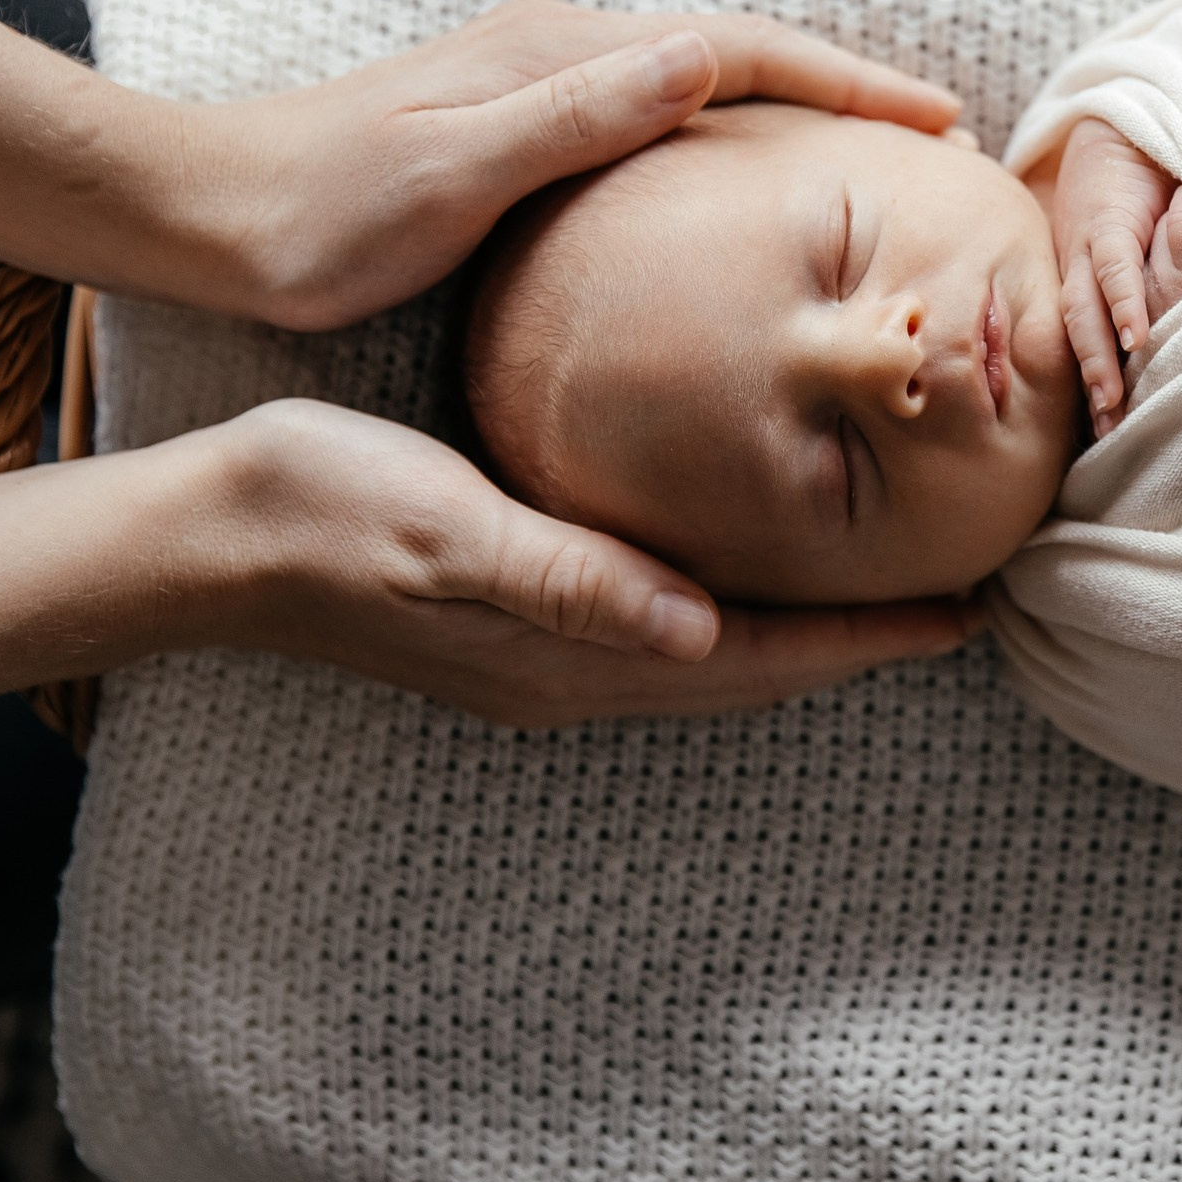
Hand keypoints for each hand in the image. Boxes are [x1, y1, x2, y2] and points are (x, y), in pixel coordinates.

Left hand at [189, 1, 964, 329]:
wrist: (207, 216)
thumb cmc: (321, 212)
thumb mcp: (451, 170)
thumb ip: (575, 114)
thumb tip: (701, 56)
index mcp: (560, 56)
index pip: (740, 51)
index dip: (846, 84)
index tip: (934, 122)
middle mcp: (562, 54)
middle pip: (739, 58)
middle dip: (844, 94)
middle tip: (936, 140)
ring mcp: (543, 88)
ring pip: (706, 89)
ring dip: (797, 118)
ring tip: (875, 166)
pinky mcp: (524, 129)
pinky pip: (665, 124)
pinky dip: (736, 145)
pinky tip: (754, 196)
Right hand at [195, 400, 979, 724]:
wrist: (209, 533)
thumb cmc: (326, 506)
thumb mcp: (449, 527)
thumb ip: (571, 578)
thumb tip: (697, 630)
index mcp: (575, 656)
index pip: (762, 658)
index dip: (870, 639)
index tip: (973, 614)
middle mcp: (577, 675)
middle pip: (759, 671)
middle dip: (864, 644)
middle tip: (968, 604)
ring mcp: (549, 661)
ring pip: (720, 659)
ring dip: (808, 636)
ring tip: (892, 595)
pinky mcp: (523, 625)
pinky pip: (670, 635)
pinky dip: (739, 615)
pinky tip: (752, 572)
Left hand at [1049, 117, 1181, 436]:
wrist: (1126, 120)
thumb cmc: (1140, 185)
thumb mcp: (1147, 243)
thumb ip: (1158, 283)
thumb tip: (1173, 340)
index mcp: (1083, 281)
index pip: (1084, 343)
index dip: (1097, 386)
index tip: (1108, 437)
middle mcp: (1077, 271)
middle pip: (1078, 340)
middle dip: (1092, 389)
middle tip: (1107, 440)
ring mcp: (1087, 247)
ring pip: (1085, 313)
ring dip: (1097, 360)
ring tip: (1111, 405)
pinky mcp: (1106, 218)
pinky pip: (1112, 267)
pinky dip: (1123, 302)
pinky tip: (1134, 338)